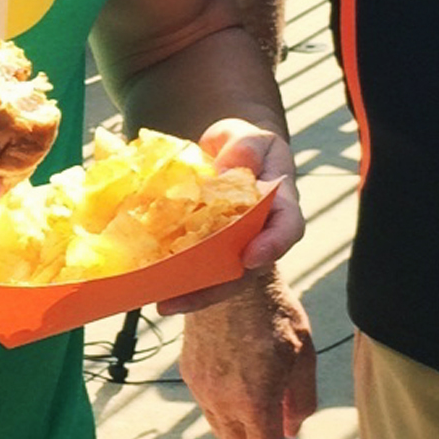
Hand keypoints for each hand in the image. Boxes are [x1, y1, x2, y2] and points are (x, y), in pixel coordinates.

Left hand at [154, 116, 303, 314]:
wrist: (229, 152)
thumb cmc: (246, 145)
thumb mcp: (251, 136)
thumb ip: (246, 148)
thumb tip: (229, 170)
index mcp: (279, 204)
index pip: (287, 228)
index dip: (272, 246)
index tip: (250, 258)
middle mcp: (259, 233)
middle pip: (247, 268)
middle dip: (217, 286)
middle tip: (184, 296)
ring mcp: (234, 245)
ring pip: (219, 277)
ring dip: (192, 293)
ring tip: (162, 302)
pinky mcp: (208, 248)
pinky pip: (196, 267)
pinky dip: (176, 278)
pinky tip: (151, 285)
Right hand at [178, 268, 317, 438]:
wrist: (226, 273)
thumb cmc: (273, 309)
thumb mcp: (303, 353)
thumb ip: (302, 399)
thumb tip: (293, 429)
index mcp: (256, 400)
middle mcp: (224, 400)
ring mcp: (201, 387)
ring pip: (222, 430)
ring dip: (242, 436)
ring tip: (261, 425)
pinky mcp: (188, 372)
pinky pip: (208, 406)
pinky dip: (226, 412)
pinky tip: (239, 396)